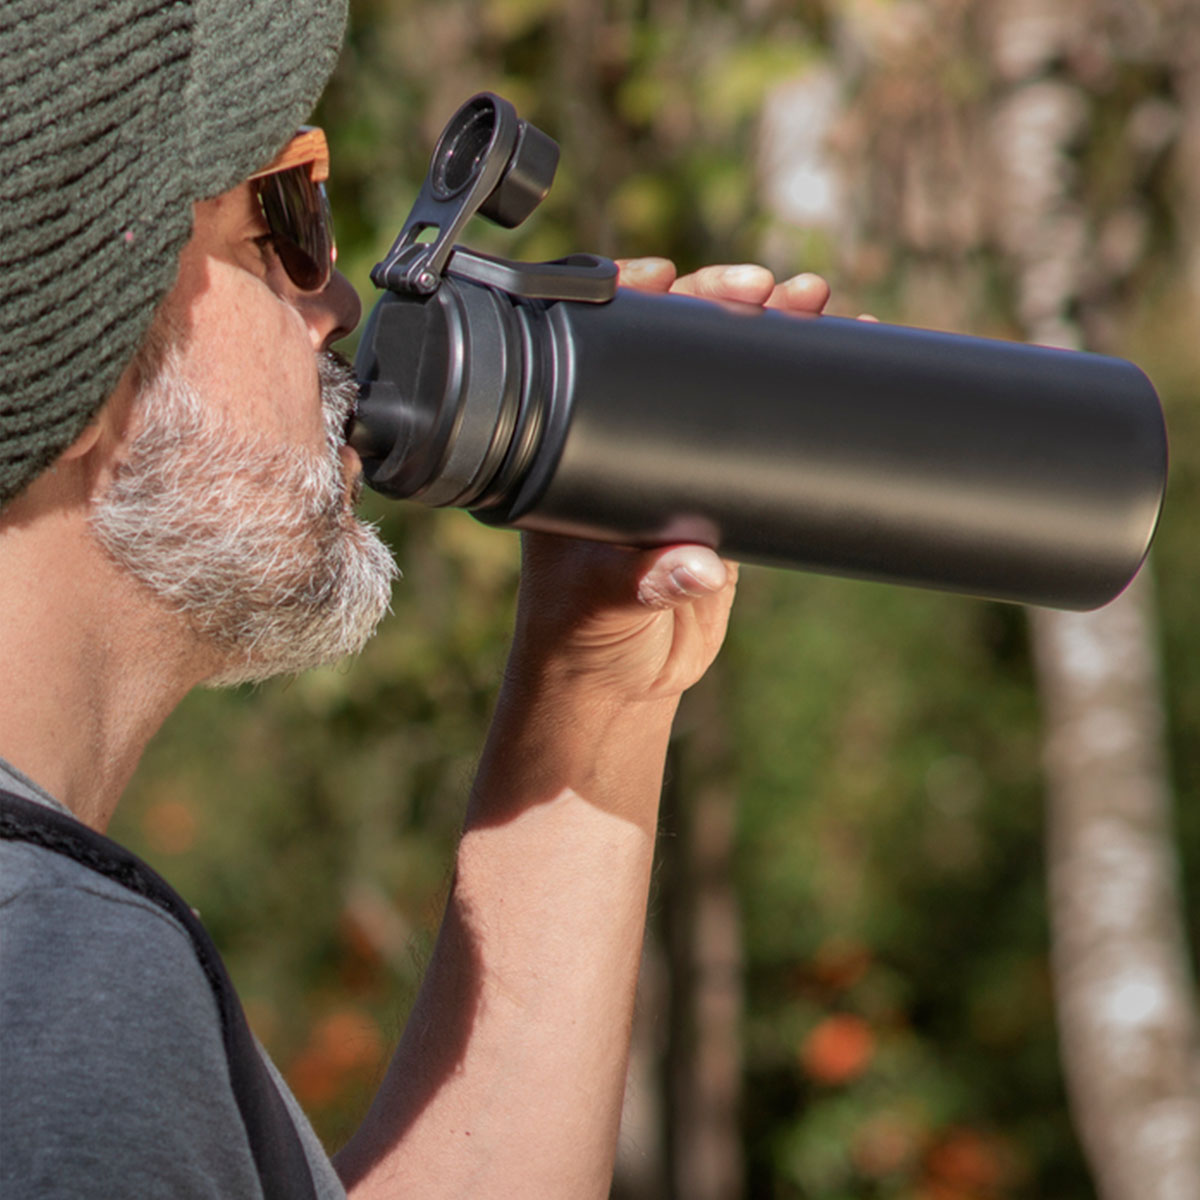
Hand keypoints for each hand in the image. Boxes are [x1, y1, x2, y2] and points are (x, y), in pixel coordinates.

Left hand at [512, 259, 830, 703]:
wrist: (621, 677)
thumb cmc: (582, 636)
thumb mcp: (603, 604)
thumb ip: (643, 583)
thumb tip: (698, 563)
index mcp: (572, 448)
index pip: (600, 351)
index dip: (632, 303)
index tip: (669, 276)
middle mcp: (620, 439)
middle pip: (670, 347)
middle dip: (721, 304)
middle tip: (772, 289)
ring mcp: (674, 460)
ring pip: (720, 377)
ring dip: (767, 333)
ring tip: (820, 302)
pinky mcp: (719, 494)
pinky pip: (757, 428)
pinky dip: (794, 392)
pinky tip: (836, 352)